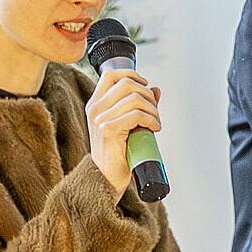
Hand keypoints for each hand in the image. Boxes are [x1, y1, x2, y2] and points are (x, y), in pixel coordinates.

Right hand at [85, 67, 160, 198]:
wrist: (106, 177)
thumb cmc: (119, 152)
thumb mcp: (128, 124)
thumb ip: (140, 105)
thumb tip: (156, 89)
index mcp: (96, 103)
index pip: (111, 74)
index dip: (132, 75)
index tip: (146, 86)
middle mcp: (95, 108)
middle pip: (127, 83)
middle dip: (148, 95)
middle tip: (155, 112)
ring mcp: (100, 118)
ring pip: (135, 98)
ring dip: (153, 110)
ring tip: (156, 123)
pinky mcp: (109, 130)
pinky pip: (137, 115)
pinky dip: (152, 120)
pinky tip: (155, 128)